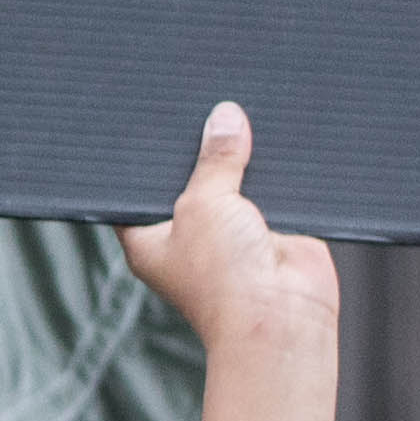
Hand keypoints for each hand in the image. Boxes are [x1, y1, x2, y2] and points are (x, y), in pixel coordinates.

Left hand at [119, 102, 337, 420]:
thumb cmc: (224, 278)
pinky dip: (279, 171)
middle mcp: (187, 233)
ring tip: (244, 107)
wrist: (283, 319)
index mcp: (147, 235)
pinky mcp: (274, 229)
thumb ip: (213, 159)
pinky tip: (281, 134)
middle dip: (200, 147)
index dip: (143, 154)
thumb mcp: (204, 203)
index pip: (137, 185)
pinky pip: (275, 189)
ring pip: (236, 179)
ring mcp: (232, 232)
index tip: (147, 115)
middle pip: (191, 176)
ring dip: (244, 157)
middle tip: (202, 100)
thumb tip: (225, 116)